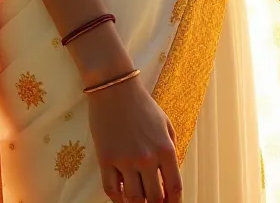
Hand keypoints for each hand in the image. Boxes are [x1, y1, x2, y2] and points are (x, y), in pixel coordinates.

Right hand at [86, 74, 182, 202]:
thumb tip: (168, 175)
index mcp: (165, 148)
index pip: (174, 187)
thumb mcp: (165, 123)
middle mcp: (146, 158)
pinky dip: (117, 199)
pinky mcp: (105, 159)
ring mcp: (124, 160)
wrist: (114, 87)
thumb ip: (170, 148)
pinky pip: (111, 190)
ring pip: (134, 199)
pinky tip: (121, 197)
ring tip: (139, 202)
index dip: (174, 202)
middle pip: (155, 198)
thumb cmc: (141, 104)